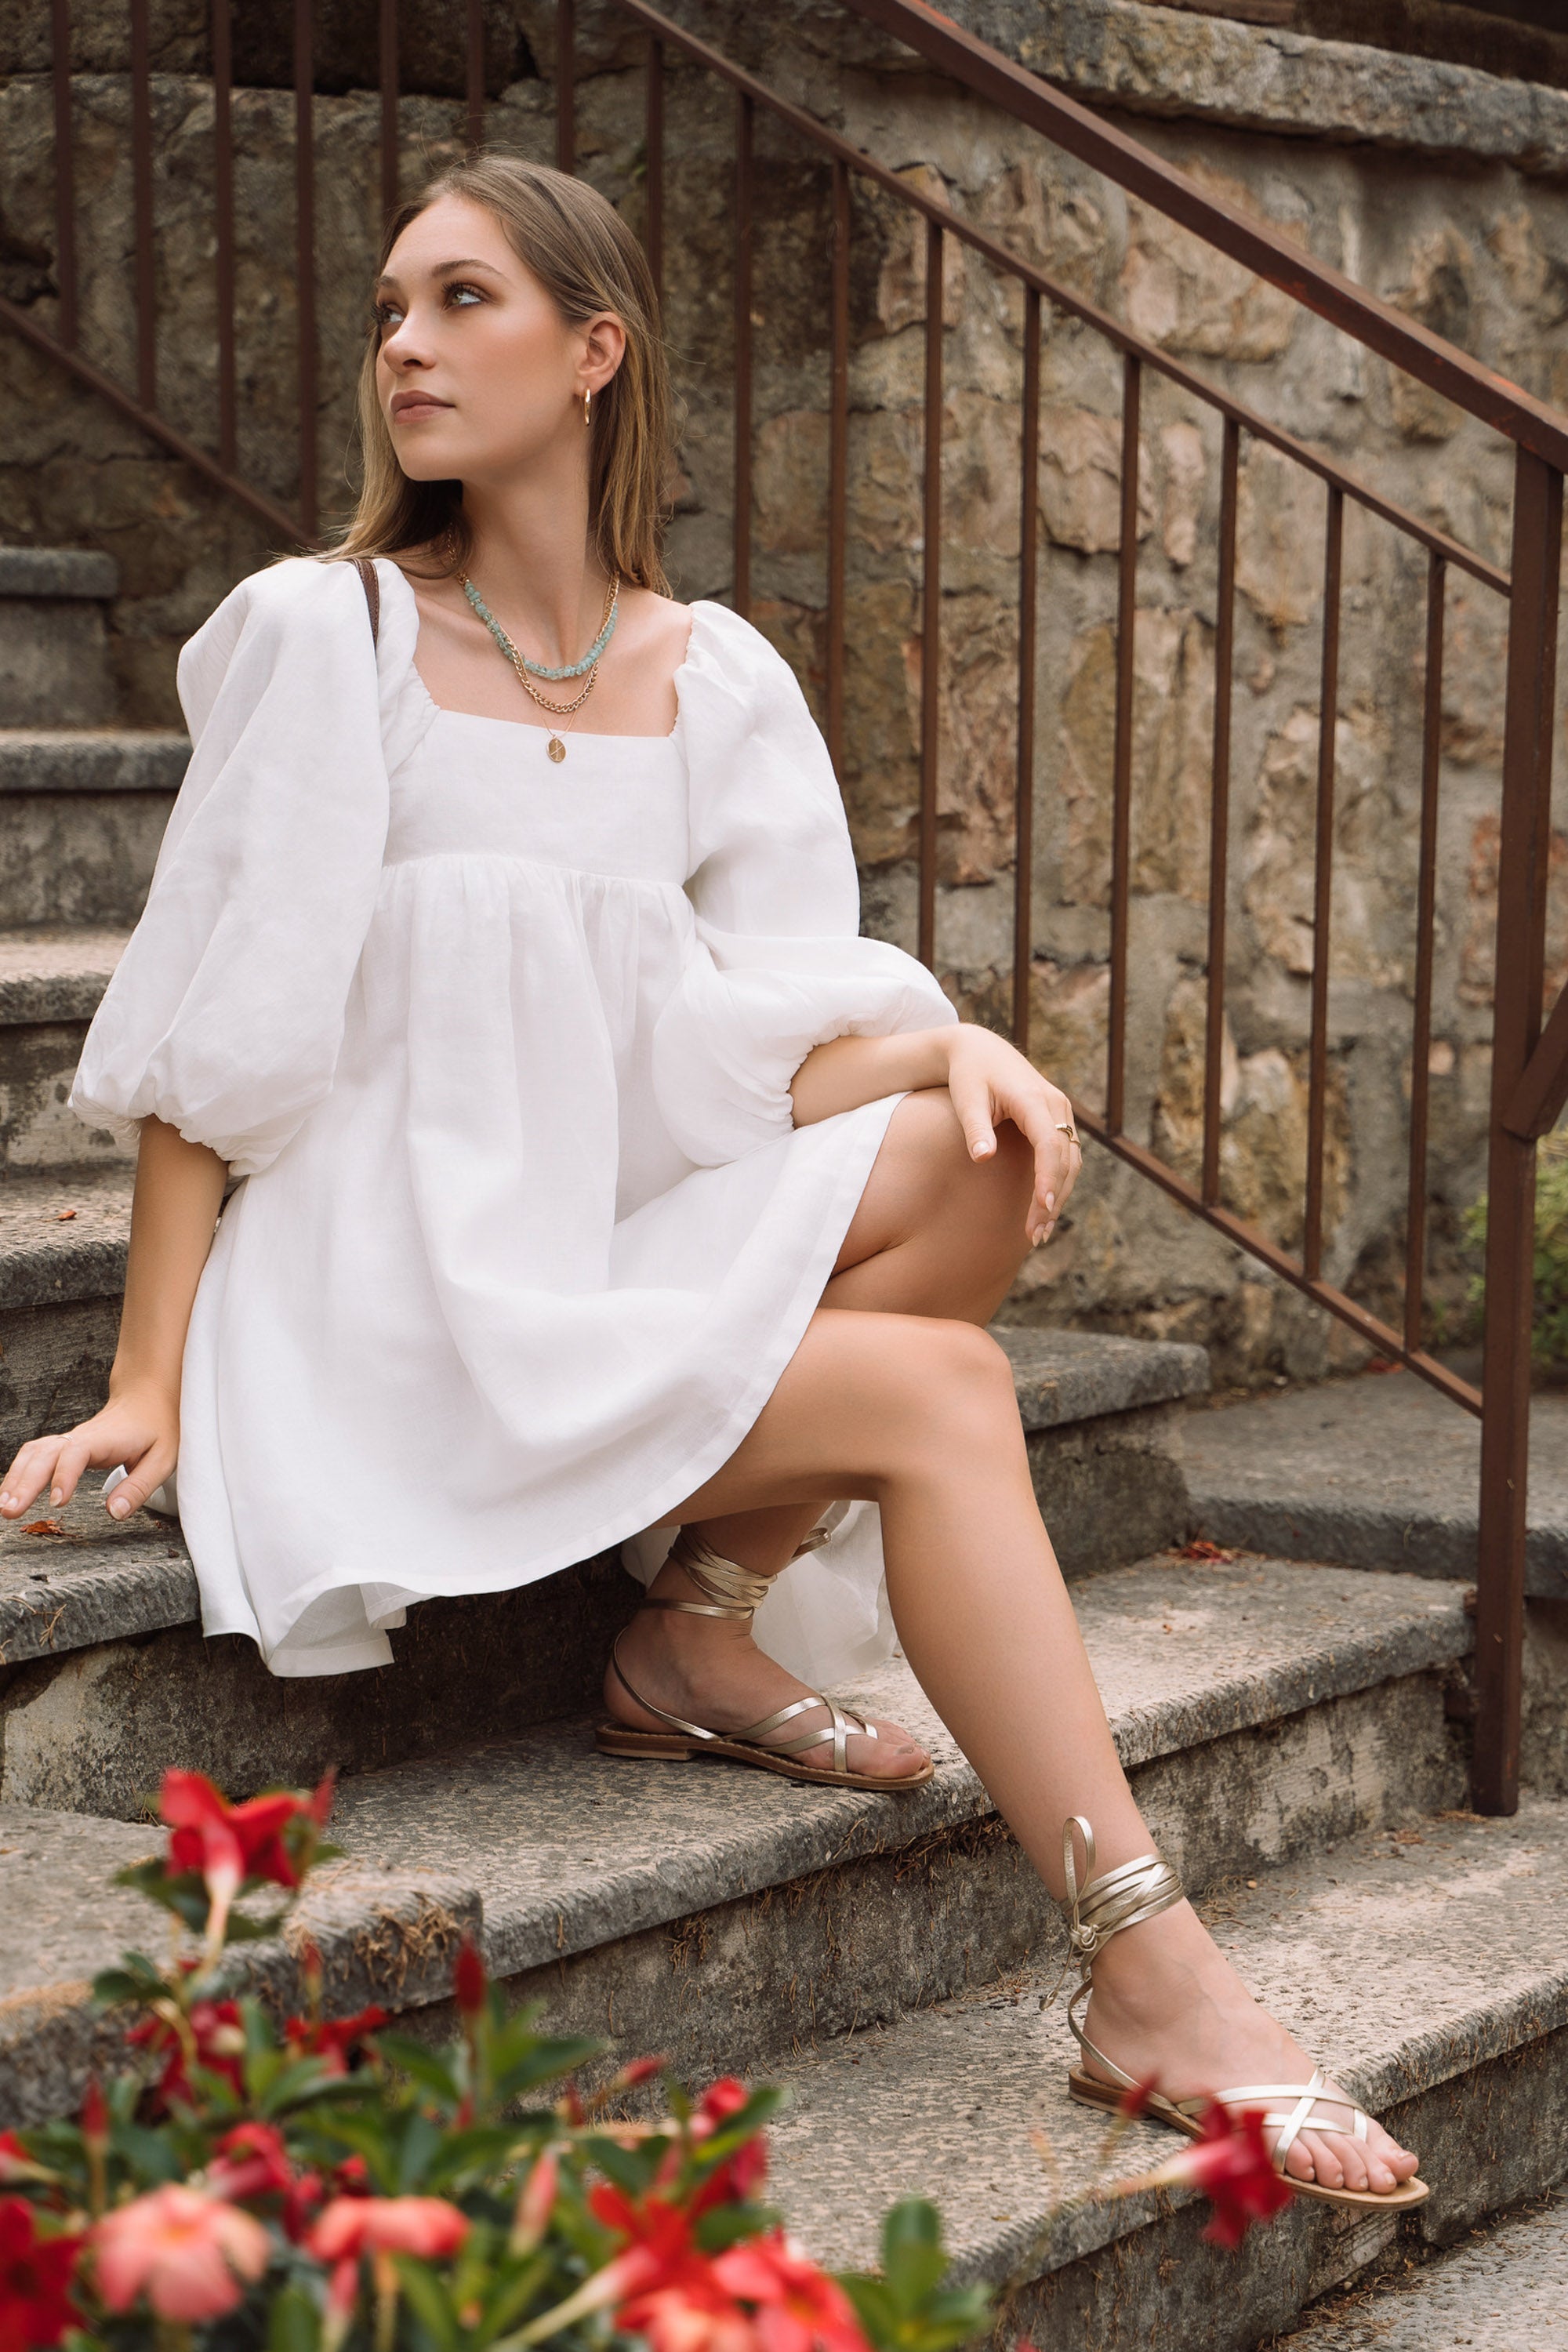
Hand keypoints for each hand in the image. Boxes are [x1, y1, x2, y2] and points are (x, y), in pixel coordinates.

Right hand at [0, 1380, 179, 1522]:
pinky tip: (8, 1493)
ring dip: (15, 1479)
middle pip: (44, 1455)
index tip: (58, 1502)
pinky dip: (18, 1472)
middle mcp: (81, 1437)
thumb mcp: (162, 1459)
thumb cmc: (157, 1429)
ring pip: (33, 1454)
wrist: (147, 1398)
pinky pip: (34, 1456)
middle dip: (24, 1483)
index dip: (64, 1476)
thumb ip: (139, 1487)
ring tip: (2, 1508)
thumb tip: (114, 1513)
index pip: (77, 1453)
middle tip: (9, 1511)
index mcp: (105, 1439)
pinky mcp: (64, 1446)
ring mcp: (69, 1440)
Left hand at [940, 1025, 1083, 1245]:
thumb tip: (982, 1157)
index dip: (1048, 1176)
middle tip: (1035, 1235)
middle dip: (1053, 1198)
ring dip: (1059, 1196)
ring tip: (1039, 1232)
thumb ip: (975, 1127)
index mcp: (1033, 1098)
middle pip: (1065, 1158)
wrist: (980, 1050)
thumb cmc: (969, 1075)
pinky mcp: (1059, 1122)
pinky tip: (1044, 1209)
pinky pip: (1067, 1157)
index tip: (1042, 1207)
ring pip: (1072, 1161)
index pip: (1050, 1143)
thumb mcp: (966, 1097)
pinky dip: (1059, 1184)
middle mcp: (1056, 1105)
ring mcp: (1062, 1113)